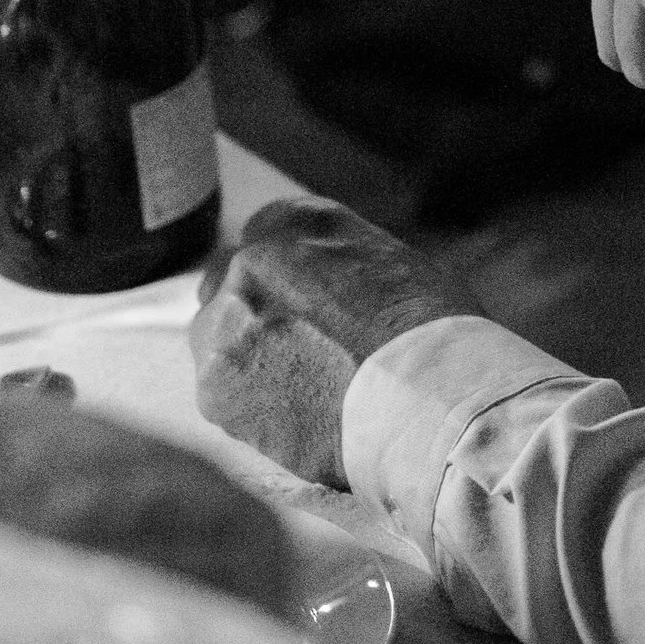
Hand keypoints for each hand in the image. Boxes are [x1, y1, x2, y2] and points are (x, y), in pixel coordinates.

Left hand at [189, 202, 465, 487]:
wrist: (421, 403)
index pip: (266, 232)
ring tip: (298, 393)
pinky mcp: (214, 388)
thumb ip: (340, 262)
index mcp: (299, 224)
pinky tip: (292, 419)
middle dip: (256, 312)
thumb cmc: (430, 335)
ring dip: (247, 358)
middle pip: (230, 283)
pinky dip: (249, 406)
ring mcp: (226, 325)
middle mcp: (252, 262)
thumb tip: (327, 285)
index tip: (298, 301)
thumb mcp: (394, 264)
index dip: (283, 271)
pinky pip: (220, 392)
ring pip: (219, 339)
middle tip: (295, 350)